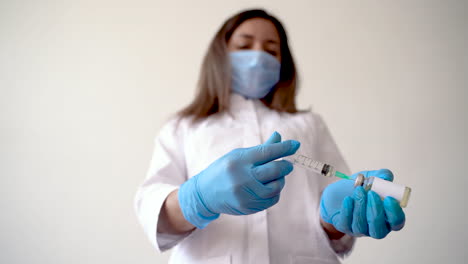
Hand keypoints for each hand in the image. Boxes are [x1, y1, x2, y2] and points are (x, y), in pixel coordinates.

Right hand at [178, 132, 299, 228]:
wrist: (205, 193)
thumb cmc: (225, 170)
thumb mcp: (238, 155)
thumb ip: (261, 149)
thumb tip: (279, 137)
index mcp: (239, 160)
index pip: (267, 152)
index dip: (284, 148)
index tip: (296, 145)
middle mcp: (242, 177)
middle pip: (274, 170)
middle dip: (285, 166)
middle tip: (288, 164)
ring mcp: (245, 194)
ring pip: (276, 186)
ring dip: (281, 180)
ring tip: (277, 176)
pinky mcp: (248, 207)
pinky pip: (271, 199)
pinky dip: (275, 192)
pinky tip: (269, 187)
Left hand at [320, 169, 405, 238]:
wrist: (337, 193)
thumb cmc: (358, 188)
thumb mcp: (370, 178)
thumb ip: (381, 175)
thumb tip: (386, 176)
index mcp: (387, 217)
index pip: (397, 222)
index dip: (395, 213)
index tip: (389, 198)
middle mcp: (375, 227)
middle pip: (380, 230)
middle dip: (376, 211)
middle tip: (372, 193)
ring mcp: (359, 229)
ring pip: (362, 226)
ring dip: (361, 207)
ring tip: (358, 190)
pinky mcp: (344, 227)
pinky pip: (346, 223)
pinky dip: (348, 210)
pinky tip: (348, 199)